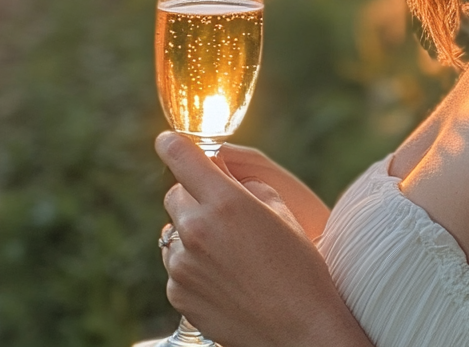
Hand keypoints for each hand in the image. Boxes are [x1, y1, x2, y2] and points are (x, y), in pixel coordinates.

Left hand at [156, 132, 370, 346]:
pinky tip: (225, 275)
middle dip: (194, 193)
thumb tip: (220, 170)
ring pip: (173, 232)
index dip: (173, 144)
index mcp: (224, 202)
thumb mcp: (281, 209)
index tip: (169, 140)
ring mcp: (182, 267)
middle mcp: (195, 231)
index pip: (180, 156)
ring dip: (192, 231)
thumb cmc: (300, 265)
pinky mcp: (178, 295)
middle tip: (222, 207)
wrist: (299, 330)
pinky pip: (176, 266)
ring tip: (229, 250)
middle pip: (174, 194)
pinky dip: (193, 263)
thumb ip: (244, 183)